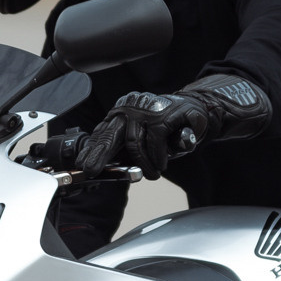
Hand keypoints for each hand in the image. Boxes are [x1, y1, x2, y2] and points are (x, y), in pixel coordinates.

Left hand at [73, 75, 269, 178]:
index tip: (83, 164)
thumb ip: (127, 151)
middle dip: (99, 154)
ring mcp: (147, 109)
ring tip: (153, 173)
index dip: (92, 149)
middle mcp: (130, 107)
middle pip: (109, 134)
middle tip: (91, 170)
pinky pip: (155, 141)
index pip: (102, 132)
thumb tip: (107, 168)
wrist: (197, 111)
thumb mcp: (144, 140)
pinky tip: (162, 163)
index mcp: (121, 112)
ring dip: (143, 164)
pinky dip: (159, 157)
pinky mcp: (164, 113)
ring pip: (134, 142)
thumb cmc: (167, 130)